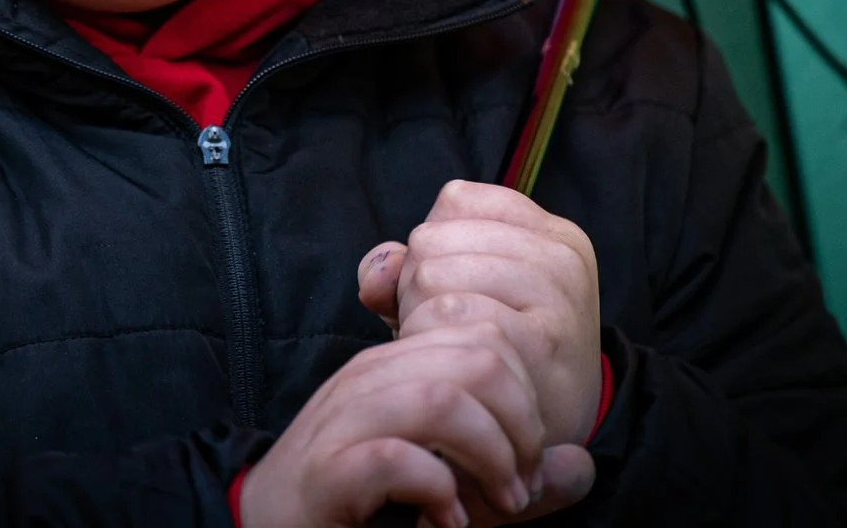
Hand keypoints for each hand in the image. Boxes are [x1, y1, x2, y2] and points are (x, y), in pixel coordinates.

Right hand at [236, 323, 548, 527]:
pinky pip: (395, 457)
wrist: (263, 526)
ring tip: (493, 504)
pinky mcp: (327, 472)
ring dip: (488, 456)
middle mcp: (370, 379)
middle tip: (517, 486)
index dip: (527, 398)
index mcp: (397, 367)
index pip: (484, 337)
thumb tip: (583, 466)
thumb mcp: (447, 481)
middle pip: (475, 357)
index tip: (530, 462)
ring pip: (440, 396)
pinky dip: (436, 489)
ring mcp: (343, 421)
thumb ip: (508, 471)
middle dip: (518, 425)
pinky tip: (445, 519)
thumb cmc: (357, 502)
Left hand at [357, 181, 602, 512]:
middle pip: (432, 239)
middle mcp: (561, 255)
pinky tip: (452, 374)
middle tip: (451, 339)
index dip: (433, 250)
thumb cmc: (490, 363)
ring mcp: (558, 296)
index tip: (458, 295)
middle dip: (417, 290)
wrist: (539, 455)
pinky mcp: (543, 339)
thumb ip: (405, 269)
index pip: (455, 201)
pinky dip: (430, 344)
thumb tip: (376, 277)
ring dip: (419, 321)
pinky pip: (449, 314)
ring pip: (433, 275)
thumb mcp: (456, 298)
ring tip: (452, 356)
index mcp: (550, 232)